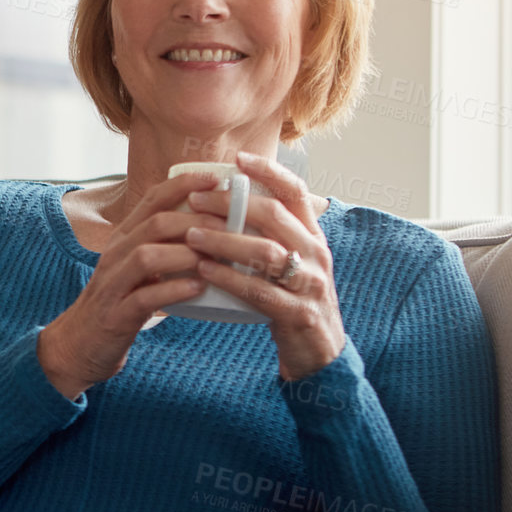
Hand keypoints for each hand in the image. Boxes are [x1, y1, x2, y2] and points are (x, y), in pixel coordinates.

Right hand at [37, 171, 228, 397]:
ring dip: (186, 254)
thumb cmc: (119, 302)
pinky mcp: (116, 315)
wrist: (79, 344)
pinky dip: (173, 290)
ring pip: (147, 256)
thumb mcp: (136, 266)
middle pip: (155, 223)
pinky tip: (197, 288)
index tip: (218, 179)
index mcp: (124, 237)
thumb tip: (211, 227)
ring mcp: (114, 284)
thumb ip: (165, 244)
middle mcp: (117, 254)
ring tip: (216, 258)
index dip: (185, 184)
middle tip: (231, 226)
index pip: (153, 199)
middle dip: (197, 221)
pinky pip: (145, 297)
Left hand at [180, 151, 346, 380]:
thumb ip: (270, 237)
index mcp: (313, 236)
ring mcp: (310, 284)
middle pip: (275, 216)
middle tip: (196, 201)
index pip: (296, 192)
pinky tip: (204, 270)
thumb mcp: (290, 263)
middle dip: (232, 204)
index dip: (269, 172)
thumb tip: (232, 204)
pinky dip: (229, 278)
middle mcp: (316, 254)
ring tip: (191, 235)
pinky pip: (260, 291)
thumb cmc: (293, 301)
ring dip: (224, 241)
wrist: (319, 353)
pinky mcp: (298, 313)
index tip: (238, 159)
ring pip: (266, 252)